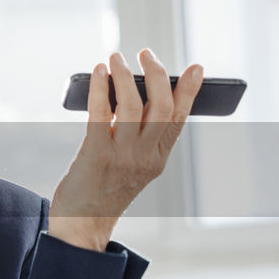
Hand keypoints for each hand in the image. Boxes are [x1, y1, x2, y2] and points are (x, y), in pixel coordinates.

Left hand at [48, 49, 202, 250]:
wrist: (82, 224)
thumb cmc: (103, 188)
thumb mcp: (132, 164)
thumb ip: (137, 134)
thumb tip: (131, 90)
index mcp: (158, 159)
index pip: (179, 119)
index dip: (189, 91)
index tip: (196, 68)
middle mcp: (145, 157)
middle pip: (161, 107)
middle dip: (156, 74)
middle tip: (144, 53)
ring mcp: (122, 158)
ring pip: (131, 105)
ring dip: (124, 75)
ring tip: (116, 57)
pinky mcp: (96, 156)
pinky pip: (100, 114)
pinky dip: (100, 88)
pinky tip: (98, 73)